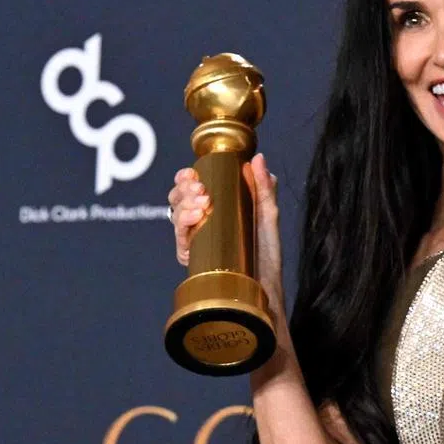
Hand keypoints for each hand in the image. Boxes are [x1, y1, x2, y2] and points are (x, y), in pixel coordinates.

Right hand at [166, 152, 285, 310]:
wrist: (266, 286)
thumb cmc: (266, 253)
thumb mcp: (268, 214)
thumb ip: (264, 186)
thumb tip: (258, 158)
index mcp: (213, 209)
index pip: (189, 188)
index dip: (185, 178)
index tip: (192, 173)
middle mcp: (200, 223)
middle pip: (177, 199)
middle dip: (184, 189)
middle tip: (199, 188)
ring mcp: (195, 241)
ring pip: (175, 216)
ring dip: (184, 204)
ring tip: (202, 202)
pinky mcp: (194, 259)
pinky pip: (180, 240)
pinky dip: (183, 225)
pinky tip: (195, 217)